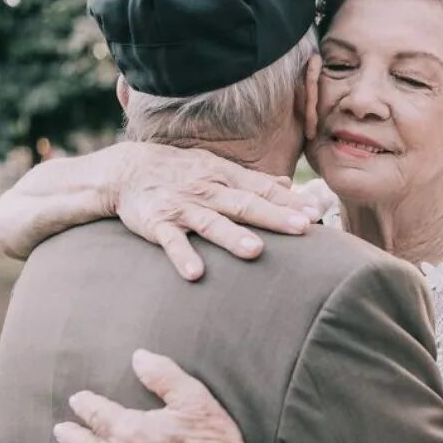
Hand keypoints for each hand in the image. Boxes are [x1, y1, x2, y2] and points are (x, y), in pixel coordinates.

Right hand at [104, 143, 327, 280]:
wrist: (127, 170)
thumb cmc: (181, 172)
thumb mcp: (217, 168)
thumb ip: (252, 180)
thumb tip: (288, 184)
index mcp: (226, 177)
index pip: (263, 189)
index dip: (289, 201)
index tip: (315, 213)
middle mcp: (208, 190)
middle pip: (245, 205)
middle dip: (275, 217)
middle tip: (302, 228)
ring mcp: (183, 207)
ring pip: (212, 222)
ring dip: (233, 237)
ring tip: (256, 251)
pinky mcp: (157, 224)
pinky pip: (171, 242)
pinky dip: (182, 256)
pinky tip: (195, 273)